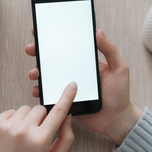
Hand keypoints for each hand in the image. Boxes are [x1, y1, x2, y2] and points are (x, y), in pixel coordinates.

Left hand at [0, 82, 76, 151]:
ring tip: (23, 135)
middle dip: (42, 118)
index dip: (67, 97)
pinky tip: (13, 134)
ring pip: (26, 108)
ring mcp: (8, 126)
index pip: (58, 112)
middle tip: (36, 133)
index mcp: (40, 140)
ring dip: (28, 118)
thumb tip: (67, 117)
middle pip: (41, 109)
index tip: (72, 85)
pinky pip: (12, 111)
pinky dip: (14, 119)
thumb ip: (66, 137)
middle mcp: (23, 131)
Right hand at [25, 29, 141, 144]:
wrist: (117, 120)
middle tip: (31, 49)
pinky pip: (49, 94)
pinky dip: (41, 91)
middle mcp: (74, 73)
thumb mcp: (119, 69)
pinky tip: (38, 90)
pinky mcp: (65, 101)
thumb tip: (98, 31)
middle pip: (53, 60)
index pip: (67, 48)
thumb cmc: (120, 94)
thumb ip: (110, 50)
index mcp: (85, 63)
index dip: (53, 39)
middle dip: (39, 53)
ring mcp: (68, 87)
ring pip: (48, 77)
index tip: (40, 31)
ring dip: (37, 72)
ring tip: (34, 73)